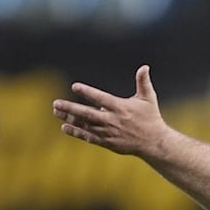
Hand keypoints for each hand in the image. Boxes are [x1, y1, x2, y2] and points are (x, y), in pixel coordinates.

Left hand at [52, 65, 170, 155]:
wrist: (154, 142)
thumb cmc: (151, 117)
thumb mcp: (149, 98)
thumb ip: (143, 82)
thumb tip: (144, 67)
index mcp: (121, 108)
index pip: (101, 98)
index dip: (88, 92)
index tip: (75, 87)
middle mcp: (112, 120)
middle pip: (87, 114)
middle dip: (70, 108)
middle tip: (56, 103)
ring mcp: (108, 133)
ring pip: (85, 125)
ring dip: (70, 118)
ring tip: (57, 112)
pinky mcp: (107, 142)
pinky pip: (88, 137)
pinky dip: (76, 132)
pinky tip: (65, 127)